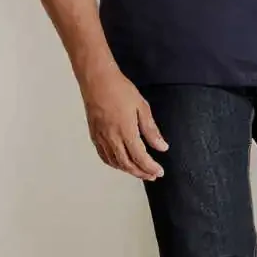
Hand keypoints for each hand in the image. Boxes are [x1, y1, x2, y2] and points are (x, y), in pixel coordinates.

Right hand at [80, 65, 168, 179]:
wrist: (97, 80)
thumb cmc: (120, 90)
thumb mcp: (142, 107)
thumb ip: (151, 130)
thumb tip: (162, 147)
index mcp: (126, 131)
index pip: (140, 157)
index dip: (150, 167)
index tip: (160, 172)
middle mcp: (112, 138)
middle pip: (127, 164)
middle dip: (141, 173)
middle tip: (152, 175)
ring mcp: (101, 138)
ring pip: (115, 163)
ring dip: (128, 170)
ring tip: (140, 171)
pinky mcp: (94, 135)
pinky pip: (104, 156)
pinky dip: (114, 164)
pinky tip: (121, 163)